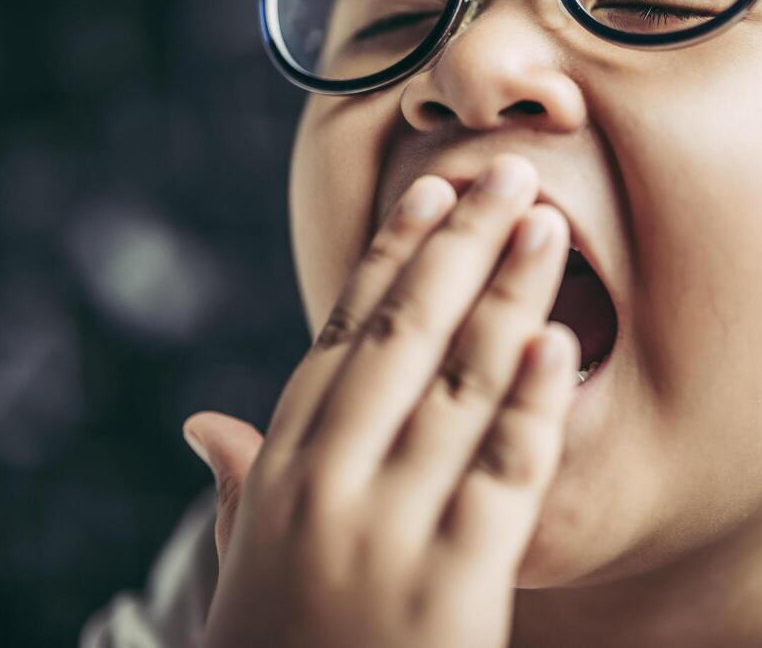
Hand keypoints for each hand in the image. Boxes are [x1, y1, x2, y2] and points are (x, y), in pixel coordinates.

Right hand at [181, 154, 579, 647]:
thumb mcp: (246, 567)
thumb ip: (239, 488)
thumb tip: (204, 422)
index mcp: (283, 469)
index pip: (343, 335)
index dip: (391, 257)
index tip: (429, 191)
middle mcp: (328, 485)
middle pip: (405, 336)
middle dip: (462, 245)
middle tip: (509, 171)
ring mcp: (388, 533)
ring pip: (458, 386)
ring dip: (508, 294)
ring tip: (547, 224)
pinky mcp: (452, 590)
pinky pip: (502, 479)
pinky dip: (529, 406)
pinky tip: (557, 344)